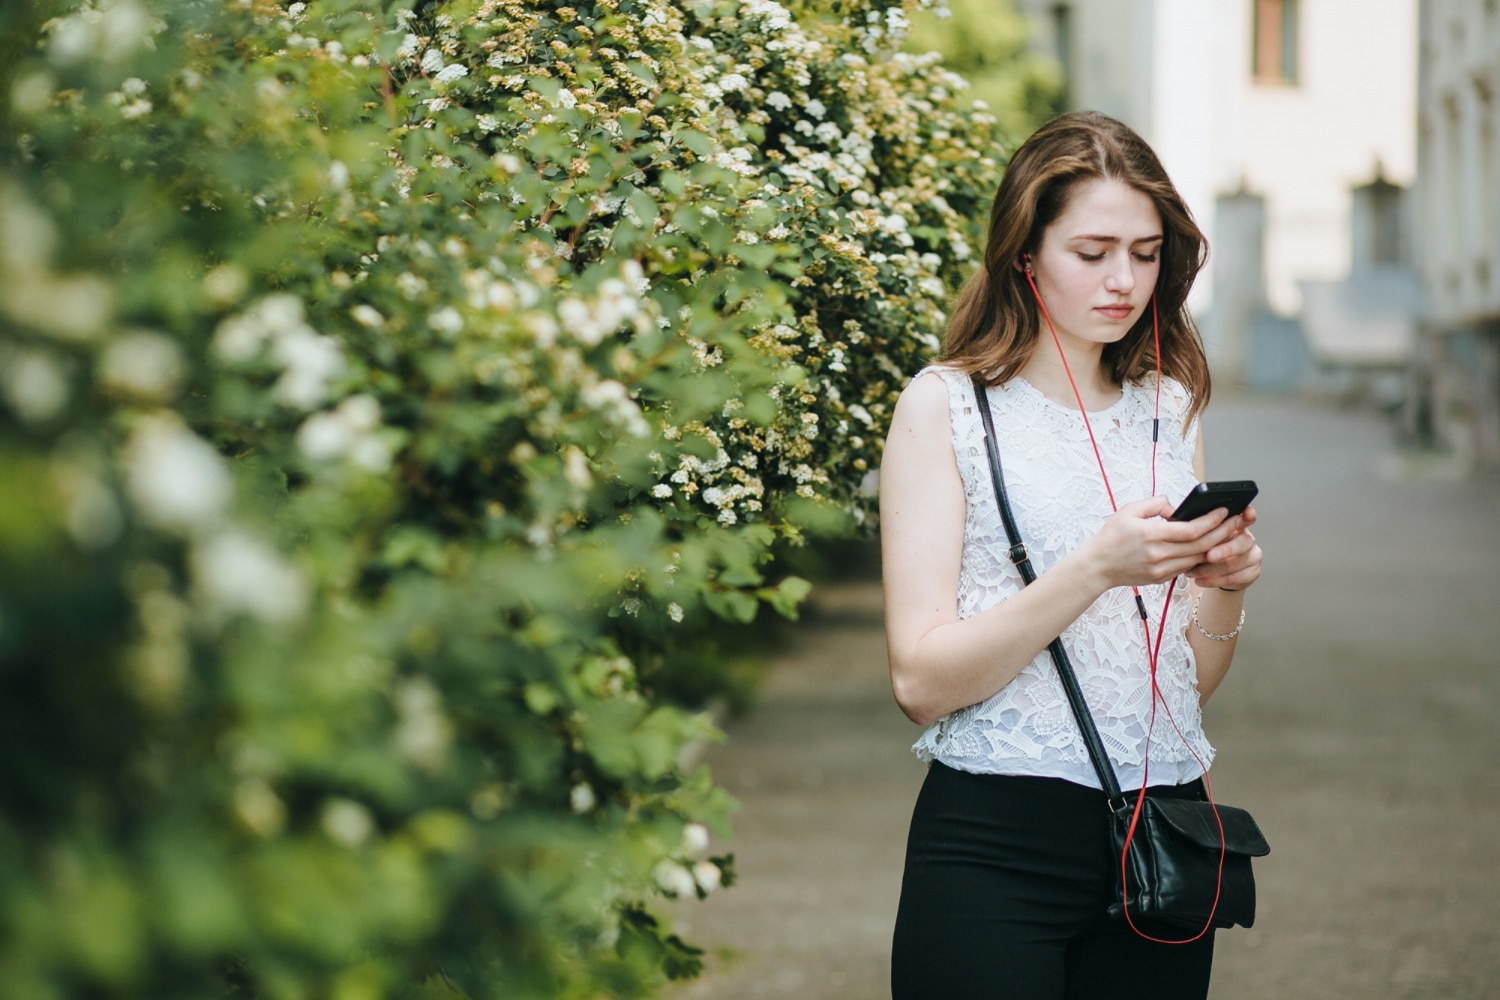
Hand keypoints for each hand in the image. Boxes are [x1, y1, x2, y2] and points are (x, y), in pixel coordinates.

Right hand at [1083, 496, 1246, 589]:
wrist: (1098, 566)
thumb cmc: (1111, 537)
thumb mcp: (1129, 510)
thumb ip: (1155, 504)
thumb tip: (1177, 508)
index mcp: (1151, 535)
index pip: (1191, 530)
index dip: (1212, 520)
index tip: (1224, 510)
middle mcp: (1158, 555)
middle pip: (1201, 545)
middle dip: (1223, 532)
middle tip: (1236, 521)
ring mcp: (1161, 569)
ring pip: (1198, 558)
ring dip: (1217, 546)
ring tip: (1229, 534)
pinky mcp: (1162, 578)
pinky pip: (1188, 567)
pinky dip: (1201, 557)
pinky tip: (1210, 547)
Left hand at [1184, 504, 1261, 590]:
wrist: (1213, 573)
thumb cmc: (1201, 548)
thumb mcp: (1196, 532)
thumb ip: (1194, 521)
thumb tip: (1177, 517)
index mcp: (1236, 524)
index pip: (1247, 515)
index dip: (1248, 515)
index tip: (1245, 514)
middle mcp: (1248, 538)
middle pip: (1243, 542)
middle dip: (1225, 549)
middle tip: (1209, 555)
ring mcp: (1253, 556)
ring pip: (1235, 563)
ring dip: (1212, 569)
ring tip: (1193, 571)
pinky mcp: (1252, 572)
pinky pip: (1235, 578)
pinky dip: (1214, 580)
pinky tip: (1200, 580)